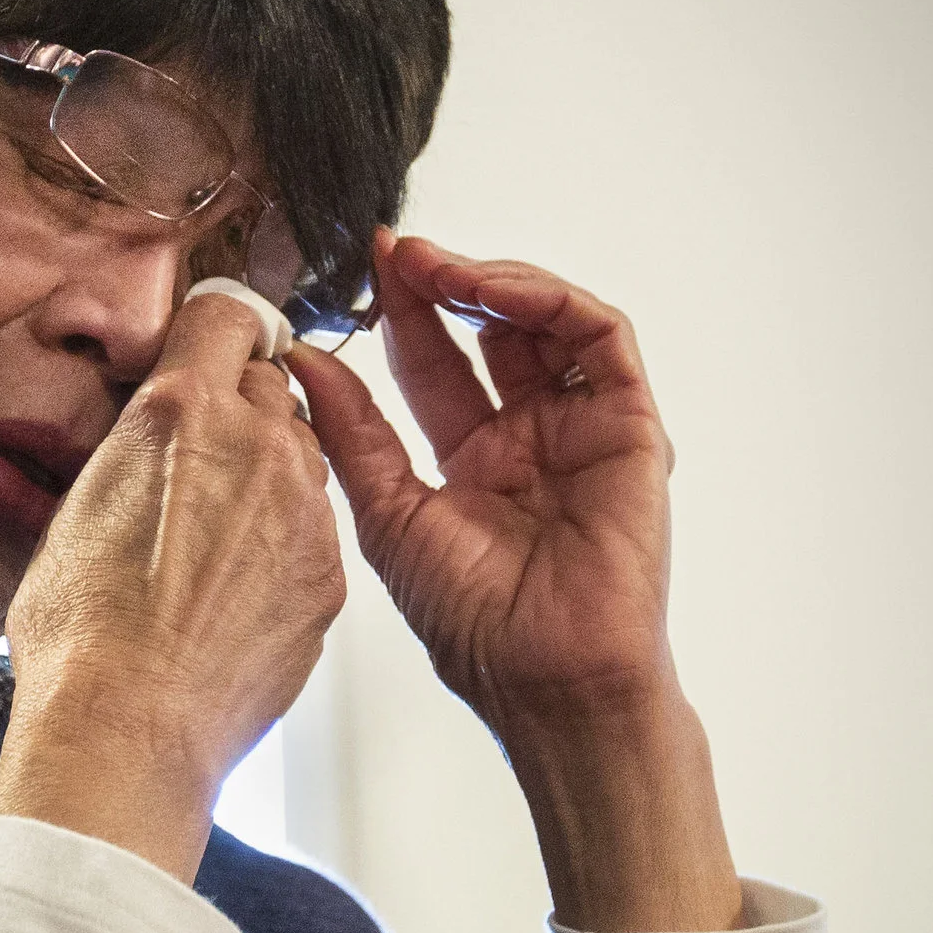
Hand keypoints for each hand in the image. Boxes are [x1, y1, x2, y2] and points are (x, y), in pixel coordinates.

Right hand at [0, 292, 345, 881]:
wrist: (128, 727)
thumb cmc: (83, 635)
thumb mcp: (74, 506)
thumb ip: (126, 450)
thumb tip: (139, 441)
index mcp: (179, 412)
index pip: (226, 315)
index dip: (214, 332)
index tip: (211, 348)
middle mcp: (253, 444)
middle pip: (270, 383)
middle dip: (240, 407)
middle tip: (200, 459)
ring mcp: (301, 507)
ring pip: (300, 454)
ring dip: (267, 473)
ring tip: (211, 536)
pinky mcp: (328, 570)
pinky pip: (315, 527)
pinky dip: (284, 542)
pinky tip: (235, 587)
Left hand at [289, 230, 741, 931]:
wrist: (548, 681)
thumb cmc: (476, 627)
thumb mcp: (390, 515)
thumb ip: (352, 433)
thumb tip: (303, 360)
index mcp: (473, 462)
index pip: (432, 364)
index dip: (399, 314)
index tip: (359, 268)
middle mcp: (530, 437)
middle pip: (486, 331)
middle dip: (439, 282)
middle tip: (393, 252)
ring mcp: (582, 428)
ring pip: (544, 321)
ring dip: (489, 281)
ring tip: (436, 268)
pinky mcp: (629, 425)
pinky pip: (599, 337)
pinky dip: (548, 300)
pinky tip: (492, 292)